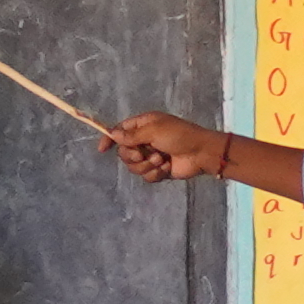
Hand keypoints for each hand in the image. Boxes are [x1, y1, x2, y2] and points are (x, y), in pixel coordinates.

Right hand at [104, 111, 232, 181]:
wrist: (201, 153)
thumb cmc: (179, 135)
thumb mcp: (154, 130)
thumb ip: (132, 135)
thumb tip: (113, 134)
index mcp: (142, 126)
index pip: (119, 132)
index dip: (109, 139)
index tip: (102, 149)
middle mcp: (144, 141)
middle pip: (124, 153)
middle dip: (133, 156)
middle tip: (145, 154)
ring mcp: (151, 156)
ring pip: (134, 167)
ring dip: (147, 165)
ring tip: (162, 160)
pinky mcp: (158, 171)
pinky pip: (146, 176)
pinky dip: (156, 173)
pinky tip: (167, 167)